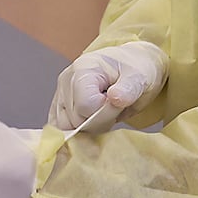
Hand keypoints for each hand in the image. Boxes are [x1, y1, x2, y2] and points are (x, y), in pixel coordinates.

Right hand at [49, 42, 168, 130]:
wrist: (129, 67)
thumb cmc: (133, 70)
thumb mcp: (138, 76)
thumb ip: (128, 89)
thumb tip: (115, 98)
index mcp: (84, 68)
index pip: (85, 105)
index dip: (105, 113)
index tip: (118, 105)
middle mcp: (66, 79)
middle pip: (75, 119)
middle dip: (98, 122)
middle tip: (114, 110)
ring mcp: (60, 93)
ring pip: (65, 126)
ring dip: (87, 128)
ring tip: (104, 113)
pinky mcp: (59, 105)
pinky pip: (60, 127)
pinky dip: (77, 130)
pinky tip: (93, 120)